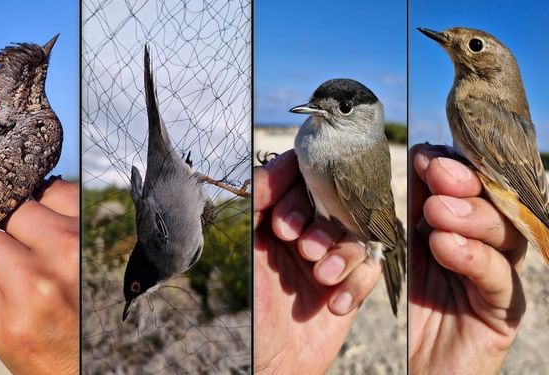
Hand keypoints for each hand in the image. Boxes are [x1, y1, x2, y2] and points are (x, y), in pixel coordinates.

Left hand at [254, 150, 381, 373]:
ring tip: (321, 277)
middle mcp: (311, 234)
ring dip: (342, 255)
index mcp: (285, 219)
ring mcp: (334, 258)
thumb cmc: (255, 305)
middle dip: (322, 227)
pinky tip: (335, 304)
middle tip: (304, 249)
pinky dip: (357, 284)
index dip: (301, 196)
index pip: (305, 185)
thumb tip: (284, 160)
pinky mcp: (353, 284)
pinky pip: (372, 269)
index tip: (285, 224)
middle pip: (336, 206)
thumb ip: (259, 199)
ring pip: (357, 235)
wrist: (273, 361)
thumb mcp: (251, 246)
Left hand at [409, 144, 526, 373]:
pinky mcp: (506, 311)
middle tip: (438, 173)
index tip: (426, 156)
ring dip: (471, 216)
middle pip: (497, 205)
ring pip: (506, 236)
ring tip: (437, 210)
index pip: (476, 187)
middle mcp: (491, 247)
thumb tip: (423, 157)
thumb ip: (418, 210)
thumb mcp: (409, 249)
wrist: (422, 365)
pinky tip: (445, 245)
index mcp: (469, 228)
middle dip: (466, 183)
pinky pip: (500, 279)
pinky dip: (473, 257)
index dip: (457, 167)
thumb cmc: (415, 304)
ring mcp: (502, 277)